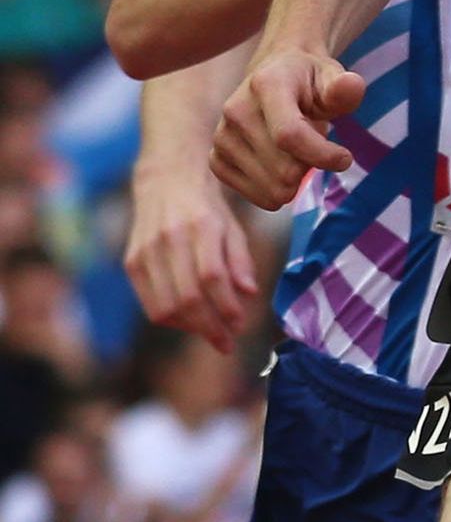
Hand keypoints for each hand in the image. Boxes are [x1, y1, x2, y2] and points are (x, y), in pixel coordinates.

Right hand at [124, 168, 258, 352]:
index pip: (212, 278)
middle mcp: (169, 240)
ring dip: (191, 327)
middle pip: (186, 298)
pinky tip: (190, 320)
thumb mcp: (233, 225)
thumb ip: (240, 260)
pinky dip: (172, 319)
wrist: (166, 179)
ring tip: (212, 332)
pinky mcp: (131, 262)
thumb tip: (248, 294)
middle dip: (209, 327)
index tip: (240, 326)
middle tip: (227, 342)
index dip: (226, 307)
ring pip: (165, 307)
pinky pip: (150, 303)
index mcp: (199, 226)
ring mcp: (145, 252)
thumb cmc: (208, 205)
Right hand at [212, 50, 365, 209]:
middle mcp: (236, 110)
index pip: (289, 135)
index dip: (321, 155)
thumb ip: (344, 89)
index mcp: (266, 85)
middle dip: (311, 166)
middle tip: (316, 145)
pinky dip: (278, 189)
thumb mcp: (333, 76)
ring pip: (272, 189)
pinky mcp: (217, 160)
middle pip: (283, 170)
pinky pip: (257, 196)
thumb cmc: (310, 80)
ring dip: (296, 178)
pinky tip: (281, 164)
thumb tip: (349, 86)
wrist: (273, 75)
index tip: (344, 159)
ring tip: (296, 151)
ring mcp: (222, 137)